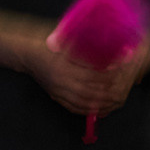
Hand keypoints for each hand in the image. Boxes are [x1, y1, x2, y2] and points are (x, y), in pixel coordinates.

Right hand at [28, 28, 149, 117]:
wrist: (26, 52)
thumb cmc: (48, 41)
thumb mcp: (68, 40)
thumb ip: (87, 47)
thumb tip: (111, 51)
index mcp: (64, 66)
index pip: (93, 75)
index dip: (109, 74)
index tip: (121, 70)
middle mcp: (61, 81)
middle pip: (92, 92)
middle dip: (110, 92)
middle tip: (123, 88)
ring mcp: (58, 91)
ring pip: (85, 103)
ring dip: (102, 103)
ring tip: (116, 100)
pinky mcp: (56, 96)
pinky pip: (75, 108)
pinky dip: (90, 109)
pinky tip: (100, 108)